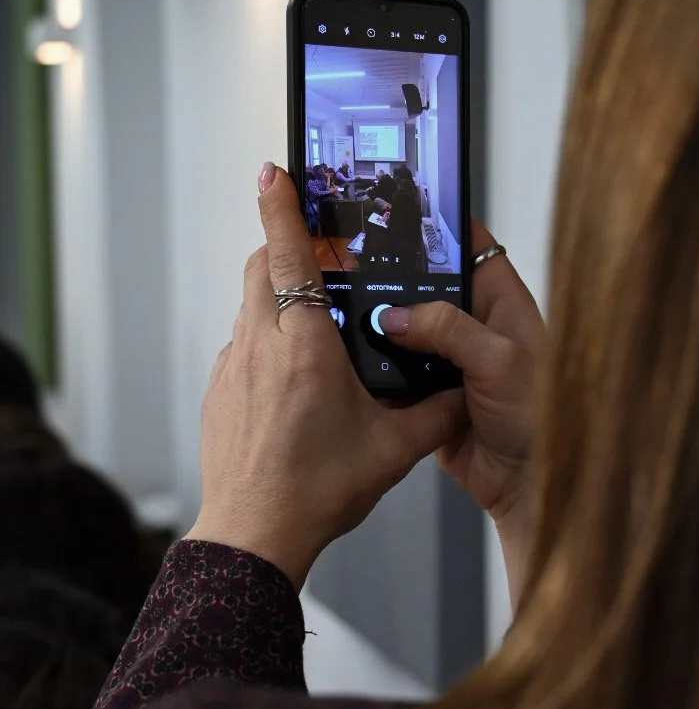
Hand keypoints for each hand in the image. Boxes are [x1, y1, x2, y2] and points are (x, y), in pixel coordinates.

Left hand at [185, 165, 466, 588]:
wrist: (253, 537)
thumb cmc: (316, 494)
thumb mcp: (395, 451)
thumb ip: (438, 413)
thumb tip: (468, 393)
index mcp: (305, 350)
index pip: (288, 256)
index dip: (282, 207)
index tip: (275, 171)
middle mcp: (260, 348)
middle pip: (262, 268)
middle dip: (285, 246)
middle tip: (317, 245)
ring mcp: (233, 369)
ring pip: (250, 306)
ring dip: (279, 297)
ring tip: (316, 319)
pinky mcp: (220, 393)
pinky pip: (243, 346)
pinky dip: (268, 340)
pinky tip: (297, 377)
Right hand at [377, 219, 544, 608]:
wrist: (530, 485)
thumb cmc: (540, 418)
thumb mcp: (499, 360)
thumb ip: (448, 328)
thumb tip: (395, 314)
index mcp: (503, 304)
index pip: (472, 248)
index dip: (442, 224)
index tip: (404, 203)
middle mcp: (476, 327)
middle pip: (428, 286)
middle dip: (396, 275)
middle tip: (353, 254)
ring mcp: (451, 361)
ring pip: (407, 329)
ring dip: (381, 323)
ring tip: (340, 298)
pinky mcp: (429, 394)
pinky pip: (397, 371)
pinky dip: (377, 366)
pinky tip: (349, 352)